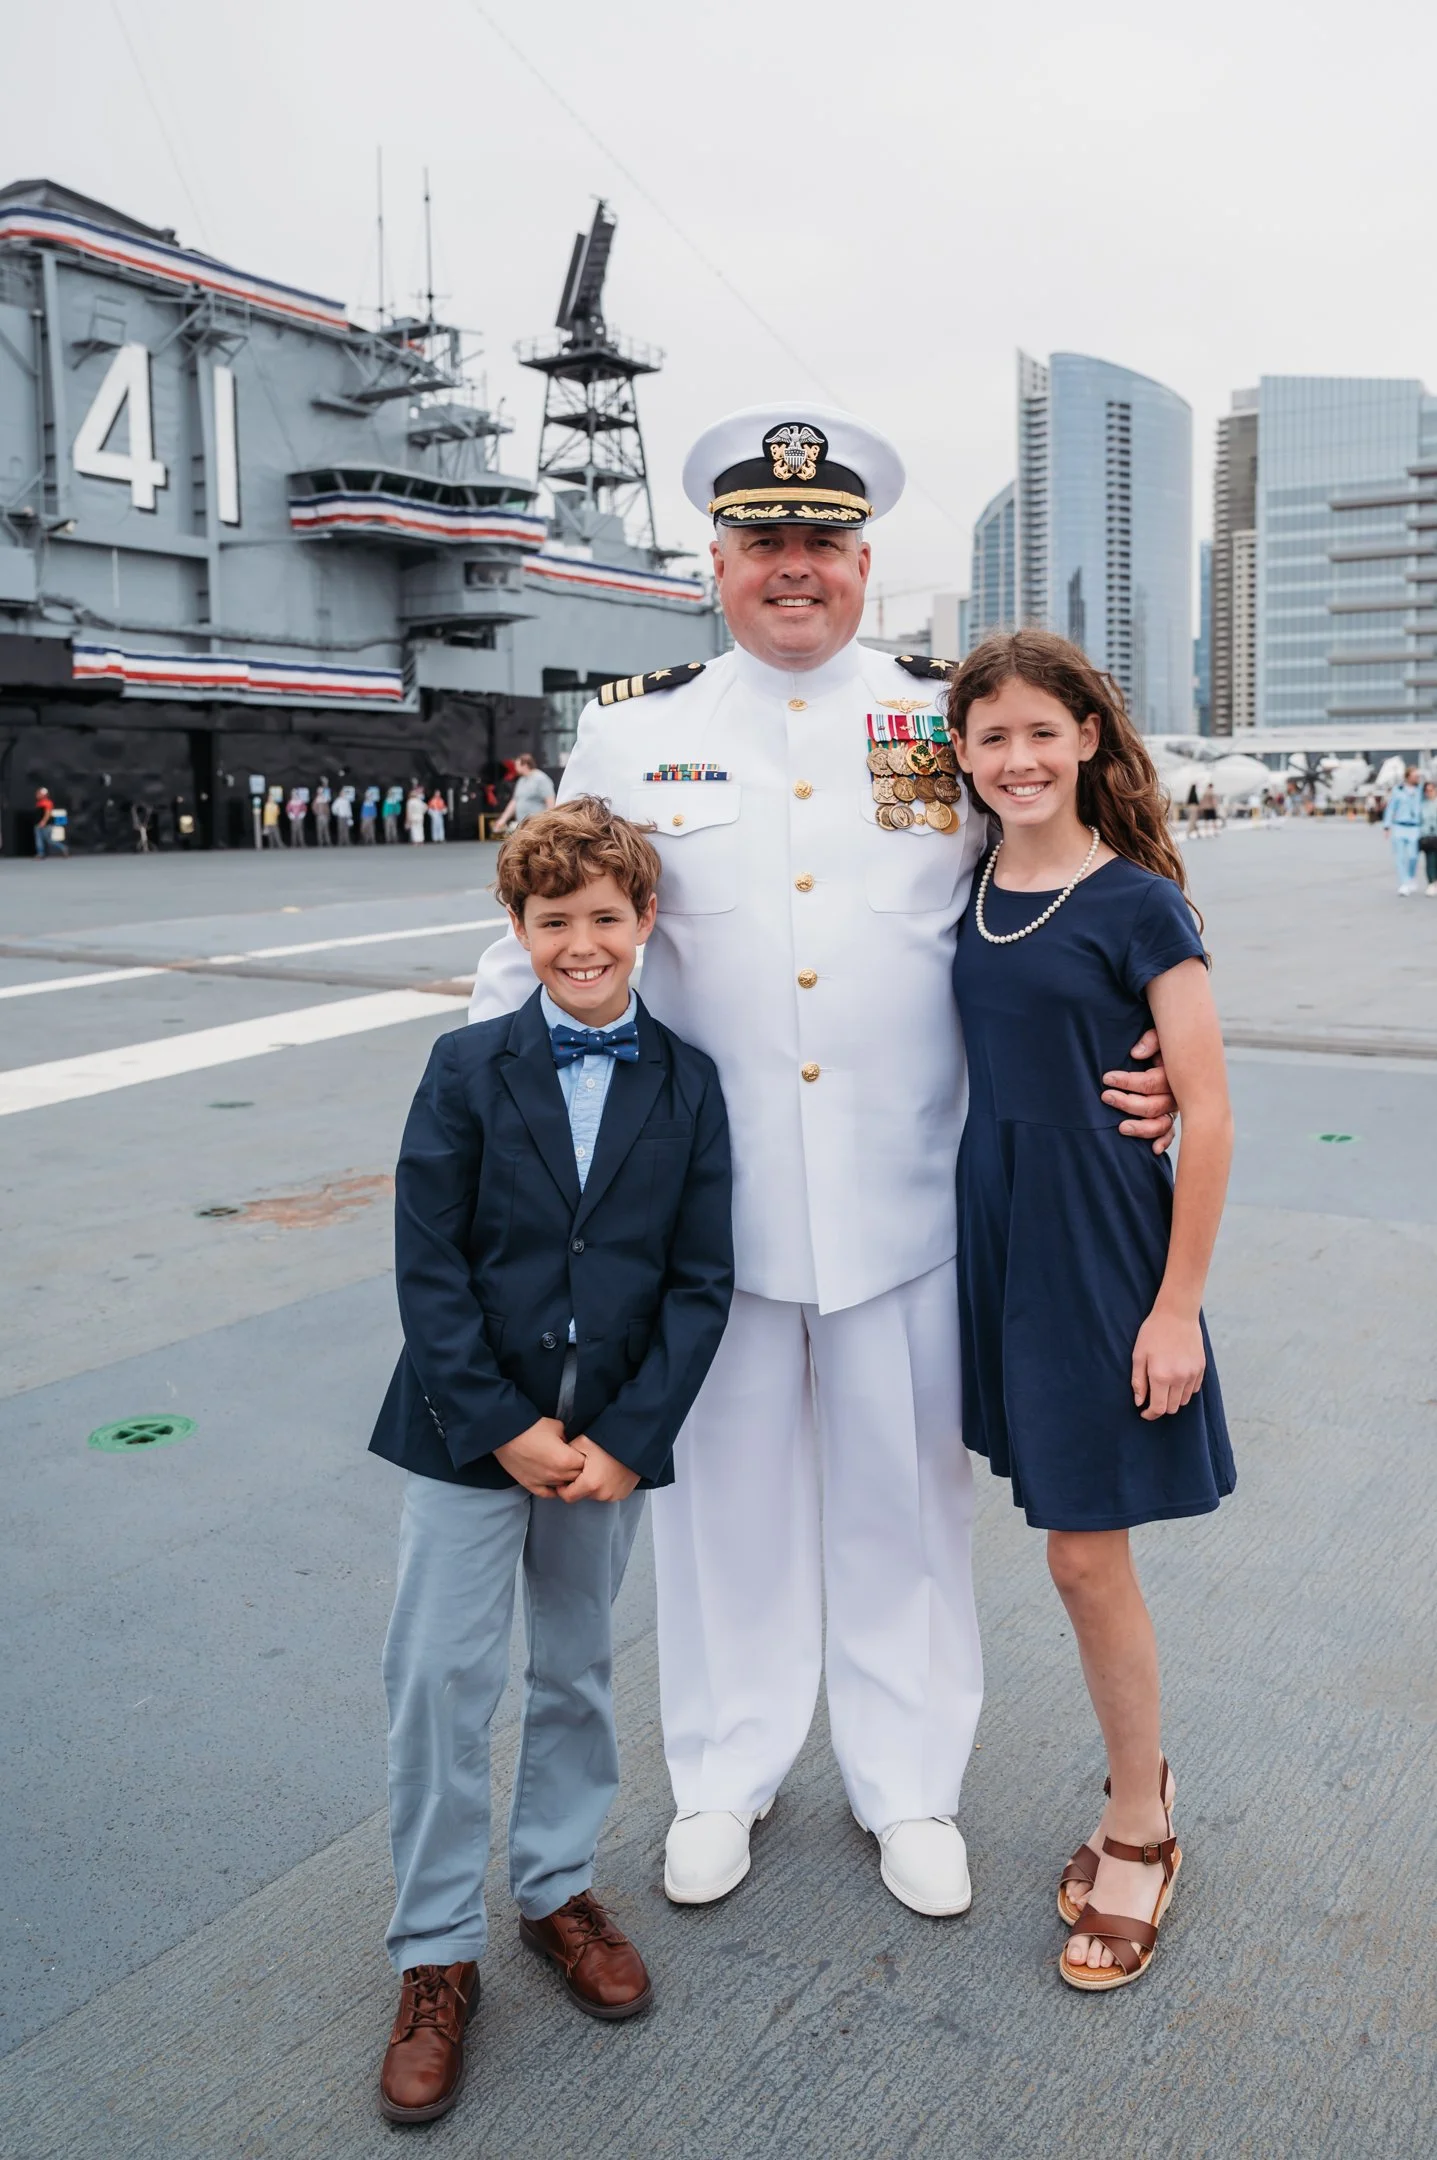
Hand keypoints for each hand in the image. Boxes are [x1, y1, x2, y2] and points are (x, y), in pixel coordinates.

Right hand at [494, 1417, 584, 1496]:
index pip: (585, 1464)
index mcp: (566, 1460)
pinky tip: (554, 1484)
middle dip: (578, 1469)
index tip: (581, 1452)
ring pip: (562, 1486)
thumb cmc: (532, 1427)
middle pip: (576, 1477)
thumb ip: (568, 1438)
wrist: (506, 1434)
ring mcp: (543, 1482)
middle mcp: (557, 1475)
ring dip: (566, 1479)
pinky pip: (546, 1494)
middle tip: (573, 1460)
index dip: (584, 1458)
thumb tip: (568, 1444)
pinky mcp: (530, 1485)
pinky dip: (553, 1490)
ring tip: (563, 1469)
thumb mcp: (557, 1426)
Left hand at [558, 1436, 640, 1503]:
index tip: (564, 1478)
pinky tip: (608, 1471)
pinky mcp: (623, 1493)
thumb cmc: (611, 1440)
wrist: (637, 1441)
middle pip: (582, 1495)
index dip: (563, 1488)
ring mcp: (615, 1495)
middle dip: (579, 1484)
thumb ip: (567, 1455)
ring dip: (593, 1485)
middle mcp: (603, 1494)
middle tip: (583, 1468)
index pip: (568, 1496)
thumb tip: (558, 1462)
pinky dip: (605, 1486)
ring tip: (598, 1468)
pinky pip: (608, 1493)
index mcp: (590, 1483)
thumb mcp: (583, 1442)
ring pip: (595, 1494)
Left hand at [1102, 1028, 1177, 1154]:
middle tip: (1106, 1097)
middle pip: (1153, 1106)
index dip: (1127, 1081)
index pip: (1149, 1082)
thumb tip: (1136, 1053)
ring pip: (1160, 1124)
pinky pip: (1170, 1134)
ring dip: (1141, 1128)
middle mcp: (1176, 1094)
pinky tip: (1153, 1150)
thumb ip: (1151, 1041)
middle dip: (1127, 1103)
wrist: (1182, 1050)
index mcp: (1173, 1074)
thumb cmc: (1164, 1043)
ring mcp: (1174, 1109)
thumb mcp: (1161, 1034)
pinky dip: (1163, 1142)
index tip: (1107, 1078)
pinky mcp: (1170, 1118)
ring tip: (1121, 1128)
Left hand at [1132, 1307, 1204, 1419]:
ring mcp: (1193, 1374)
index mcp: (1161, 1376)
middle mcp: (1179, 1378)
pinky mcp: (1201, 1368)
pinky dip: (1184, 1390)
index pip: (1159, 1408)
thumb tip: (1139, 1402)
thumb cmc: (1153, 1333)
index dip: (1150, 1414)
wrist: (1177, 1314)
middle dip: (1161, 1407)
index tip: (1144, 1412)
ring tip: (1164, 1387)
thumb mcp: (1138, 1355)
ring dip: (1173, 1399)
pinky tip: (1176, 1379)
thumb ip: (1138, 1381)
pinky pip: (1194, 1389)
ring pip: (1184, 1401)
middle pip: (1172, 1408)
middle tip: (1152, 1398)